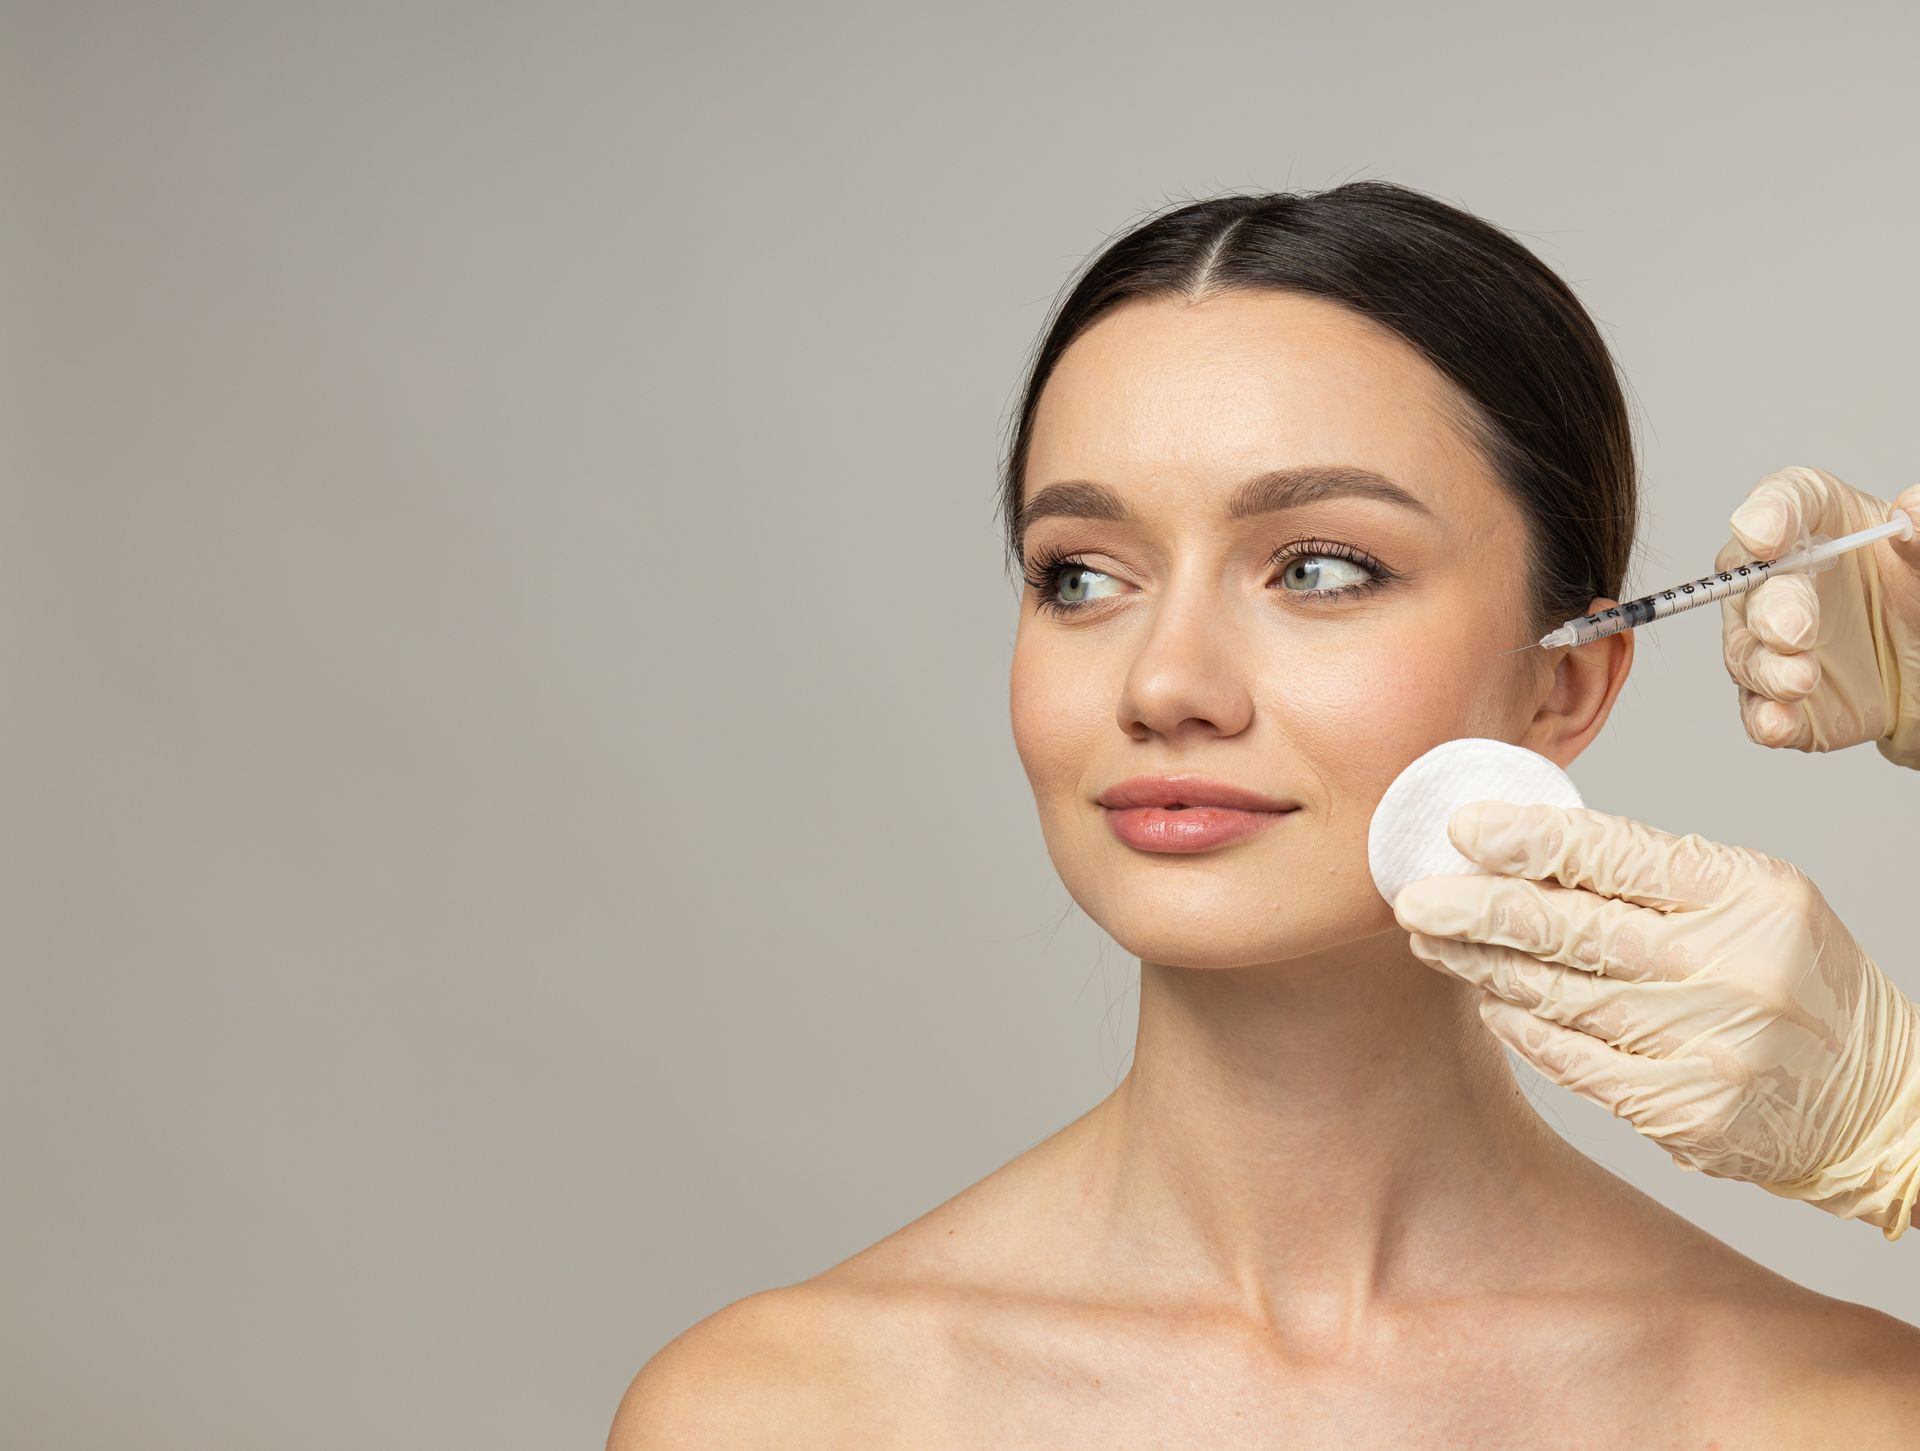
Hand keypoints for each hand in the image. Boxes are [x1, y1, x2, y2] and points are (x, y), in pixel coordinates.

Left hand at [1391, 800, 1919, 1239]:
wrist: (1881, 1105)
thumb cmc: (1799, 983)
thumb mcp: (1757, 902)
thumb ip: (1657, 877)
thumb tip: (1529, 848)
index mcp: (1750, 895)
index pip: (1618, 855)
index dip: (1530, 841)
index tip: (1464, 830)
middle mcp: (1732, 967)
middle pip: (1575, 929)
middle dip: (1479, 909)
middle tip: (1413, 897)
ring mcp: (1709, 1045)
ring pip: (1562, 995)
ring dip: (1484, 967)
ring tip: (1432, 941)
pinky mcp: (1688, 1111)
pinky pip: (1578, 1062)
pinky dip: (1526, 1029)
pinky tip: (1491, 1003)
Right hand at [1715, 466, 1919, 767]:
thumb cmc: (1918, 599)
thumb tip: (1913, 507)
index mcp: (1819, 524)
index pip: (1781, 501)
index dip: (1765, 515)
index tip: (1765, 536)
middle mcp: (1782, 577)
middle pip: (1750, 581)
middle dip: (1768, 608)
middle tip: (1794, 629)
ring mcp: (1770, 641)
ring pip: (1745, 650)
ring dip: (1766, 667)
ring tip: (1801, 680)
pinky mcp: (1776, 696)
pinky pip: (1757, 708)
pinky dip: (1765, 717)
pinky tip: (1778, 721)